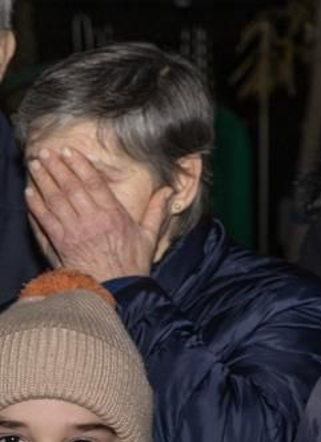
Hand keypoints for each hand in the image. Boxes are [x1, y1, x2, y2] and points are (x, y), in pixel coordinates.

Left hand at [25, 146, 169, 281]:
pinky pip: (45, 219)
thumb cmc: (132, 265)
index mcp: (114, 215)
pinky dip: (36, 204)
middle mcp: (93, 219)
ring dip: (43, 180)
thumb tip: (169, 191)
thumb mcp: (149, 236)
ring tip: (35, 164)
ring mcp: (75, 231)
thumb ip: (157, 211)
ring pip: (55, 199)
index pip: (94, 184)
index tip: (70, 152)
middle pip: (71, 187)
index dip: (80, 165)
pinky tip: (29, 191)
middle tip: (46, 152)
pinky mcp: (61, 243)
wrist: (115, 290)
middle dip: (57, 167)